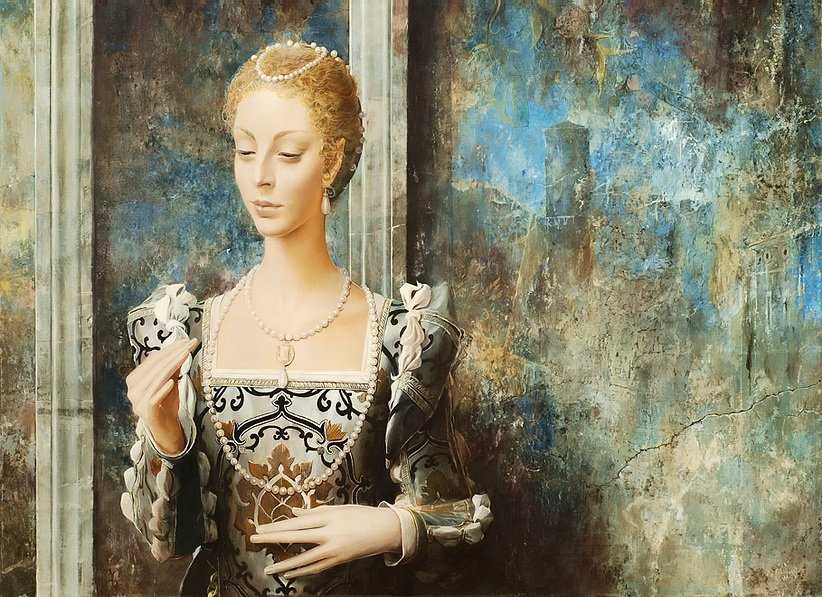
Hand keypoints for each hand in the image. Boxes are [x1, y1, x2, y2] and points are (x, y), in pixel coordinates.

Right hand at [125, 337, 199, 453]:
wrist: (167, 431)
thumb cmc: (168, 406)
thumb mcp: (171, 383)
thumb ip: (172, 368)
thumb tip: (181, 348)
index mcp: (135, 380)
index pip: (153, 360)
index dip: (170, 349)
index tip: (186, 341)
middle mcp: (132, 390)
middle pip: (154, 368)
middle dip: (173, 354)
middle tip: (189, 345)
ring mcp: (137, 402)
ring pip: (155, 380)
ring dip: (172, 366)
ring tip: (185, 356)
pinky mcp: (145, 412)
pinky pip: (153, 398)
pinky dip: (162, 389)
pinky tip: (172, 382)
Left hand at [250, 504, 401, 578]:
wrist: (385, 530)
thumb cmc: (362, 515)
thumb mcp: (339, 508)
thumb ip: (316, 511)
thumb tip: (295, 512)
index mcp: (330, 517)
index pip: (298, 522)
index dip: (278, 525)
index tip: (261, 527)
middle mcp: (330, 534)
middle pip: (297, 537)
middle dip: (274, 539)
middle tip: (254, 539)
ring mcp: (334, 550)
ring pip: (304, 559)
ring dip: (285, 564)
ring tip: (268, 568)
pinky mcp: (338, 561)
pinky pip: (316, 567)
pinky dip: (301, 571)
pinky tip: (289, 572)